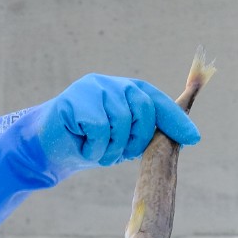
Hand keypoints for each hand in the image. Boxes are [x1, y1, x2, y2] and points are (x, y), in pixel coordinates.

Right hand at [0, 74, 200, 237]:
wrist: (45, 152)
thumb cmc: (84, 147)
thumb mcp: (119, 142)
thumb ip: (144, 135)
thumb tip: (184, 138)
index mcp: (124, 92)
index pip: (155, 100)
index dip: (175, 119)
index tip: (193, 138)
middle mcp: (111, 85)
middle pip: (143, 110)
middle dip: (135, 140)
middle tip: (115, 152)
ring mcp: (92, 89)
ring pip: (121, 122)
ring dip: (110, 148)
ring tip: (94, 150)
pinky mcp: (75, 100)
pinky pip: (100, 128)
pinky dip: (95, 147)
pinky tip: (82, 145)